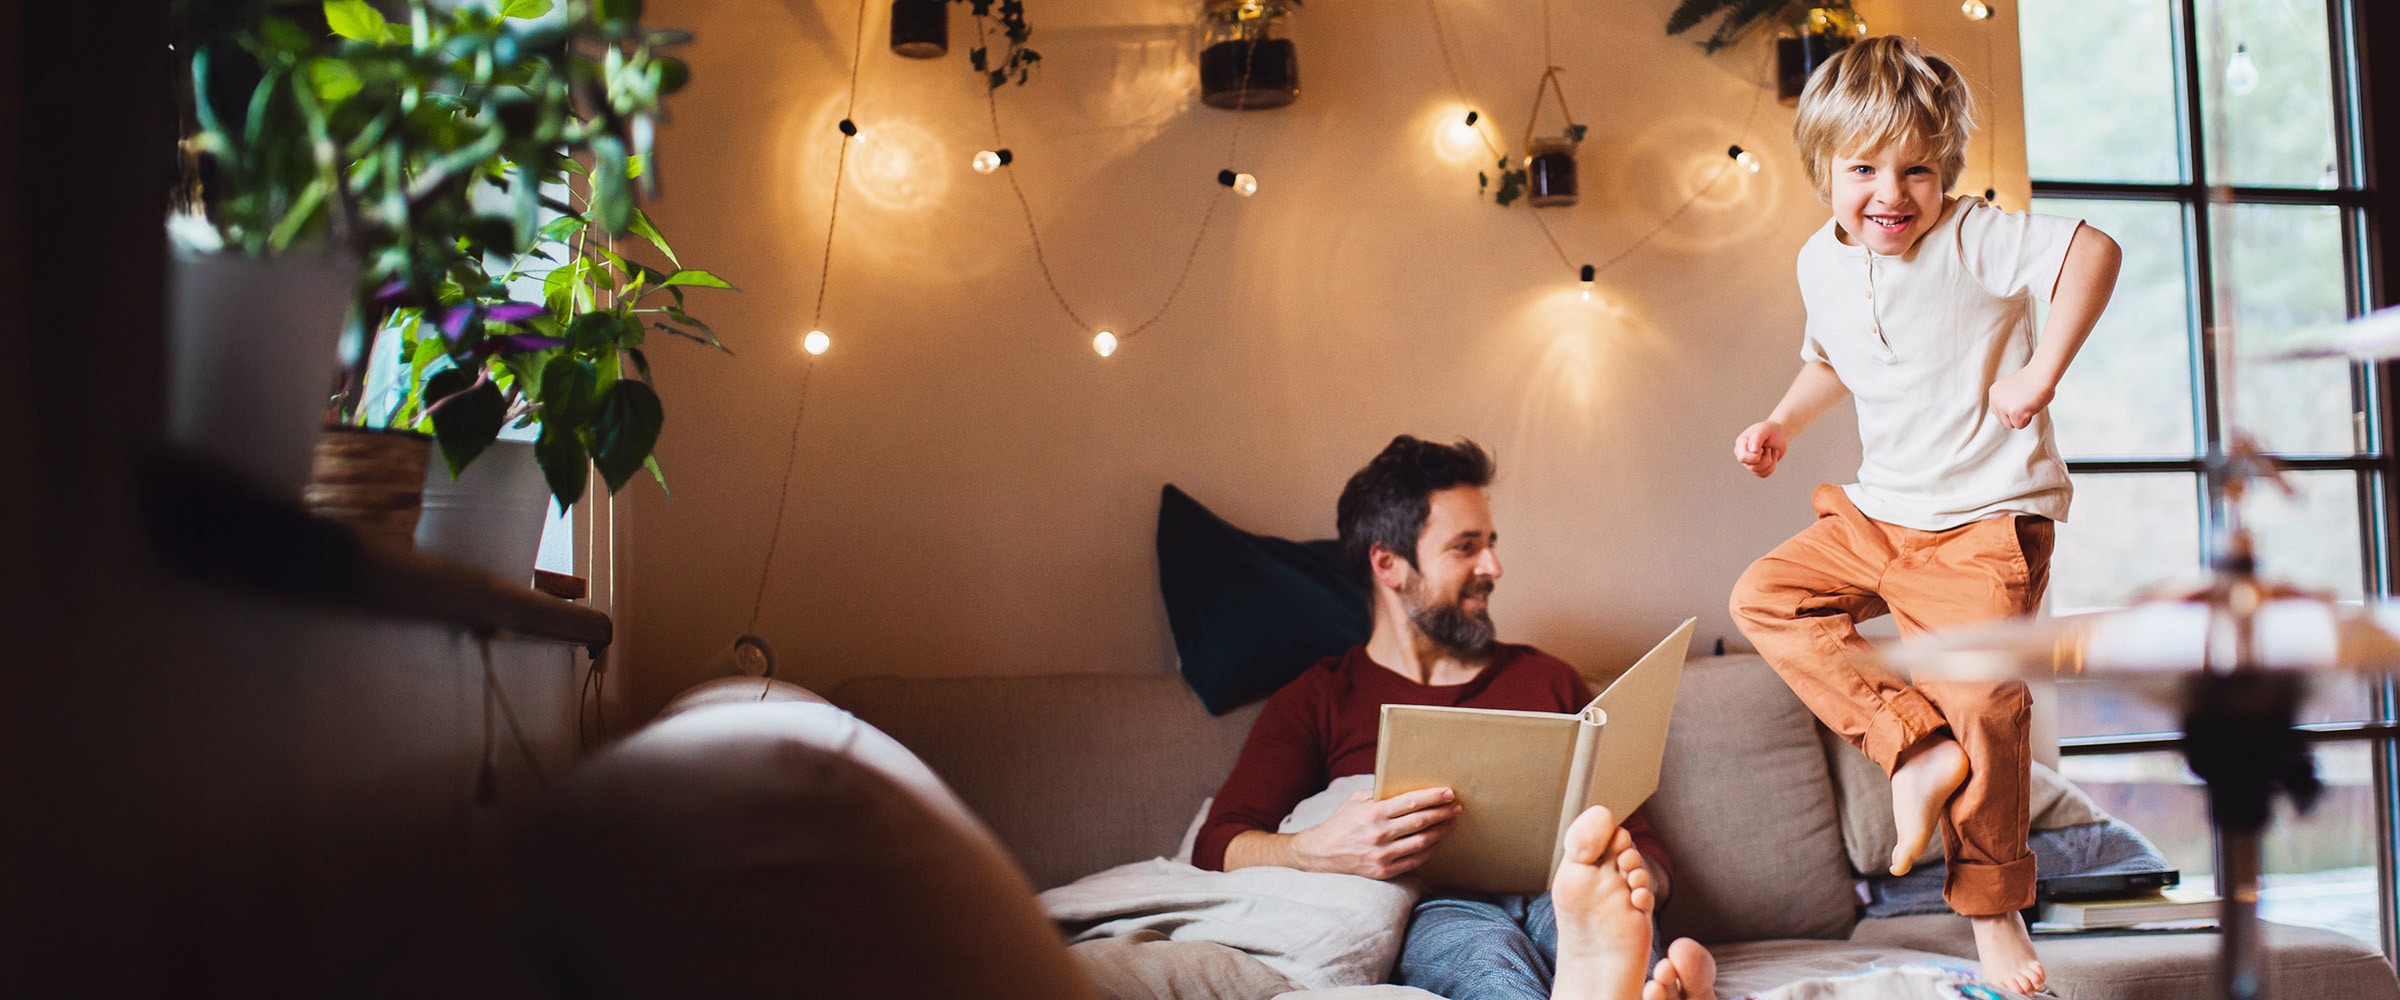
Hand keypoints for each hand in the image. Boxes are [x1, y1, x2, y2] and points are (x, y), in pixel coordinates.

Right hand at [1290, 788, 1460, 879]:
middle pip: (1420, 822)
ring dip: (1441, 831)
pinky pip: (1415, 860)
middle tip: (1456, 807)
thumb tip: (1409, 787)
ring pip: (1422, 842)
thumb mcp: (1356, 800)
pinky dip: (1429, 849)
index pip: (1410, 802)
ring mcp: (1382, 855)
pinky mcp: (1384, 870)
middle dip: (1442, 813)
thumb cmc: (1343, 822)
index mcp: (1372, 813)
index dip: (1432, 797)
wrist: (1323, 853)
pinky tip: (1437, 841)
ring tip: (1451, 823)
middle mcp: (1379, 834)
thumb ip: (1380, 793)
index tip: (1448, 793)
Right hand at [1734, 421, 1787, 477]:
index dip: (1755, 456)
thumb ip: (1757, 438)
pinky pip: (1764, 474)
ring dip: (1770, 461)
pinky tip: (1773, 456)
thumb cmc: (1770, 430)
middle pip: (1752, 467)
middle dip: (1765, 459)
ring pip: (1758, 471)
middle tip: (1768, 449)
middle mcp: (1743, 454)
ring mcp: (1749, 462)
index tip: (1763, 448)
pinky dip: (1772, 466)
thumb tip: (1753, 451)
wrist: (1779, 434)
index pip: (1743, 457)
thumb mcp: (1764, 430)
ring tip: (1771, 450)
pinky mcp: (1758, 468)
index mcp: (1741, 443)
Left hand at [1988, 368, 2055, 429]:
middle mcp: (1996, 400)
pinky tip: (2031, 407)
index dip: (2011, 409)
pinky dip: (2027, 420)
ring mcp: (2004, 407)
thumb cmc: (2032, 380)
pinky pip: (2019, 426)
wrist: (2041, 374)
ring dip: (2020, 418)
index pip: (1998, 412)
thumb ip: (2006, 400)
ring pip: (2010, 425)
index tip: (2020, 400)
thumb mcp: (2011, 389)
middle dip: (2015, 415)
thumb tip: (2008, 415)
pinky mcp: (2015, 413)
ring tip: (2028, 404)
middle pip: (2002, 420)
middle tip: (2025, 402)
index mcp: (1994, 393)